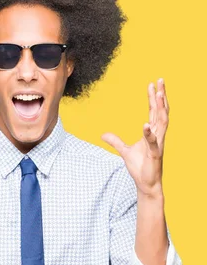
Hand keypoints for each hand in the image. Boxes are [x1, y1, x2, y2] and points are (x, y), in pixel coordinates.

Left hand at [101, 78, 168, 196]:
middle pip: (161, 112)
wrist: (146, 183)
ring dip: (160, 108)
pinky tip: (145, 125)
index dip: (153, 98)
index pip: (153, 112)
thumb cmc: (140, 167)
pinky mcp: (155, 155)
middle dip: (161, 96)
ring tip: (159, 95)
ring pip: (162, 123)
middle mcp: (158, 136)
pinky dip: (149, 133)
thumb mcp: (124, 151)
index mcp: (152, 133)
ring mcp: (158, 144)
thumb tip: (103, 135)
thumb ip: (115, 141)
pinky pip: (153, 142)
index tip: (152, 84)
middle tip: (160, 80)